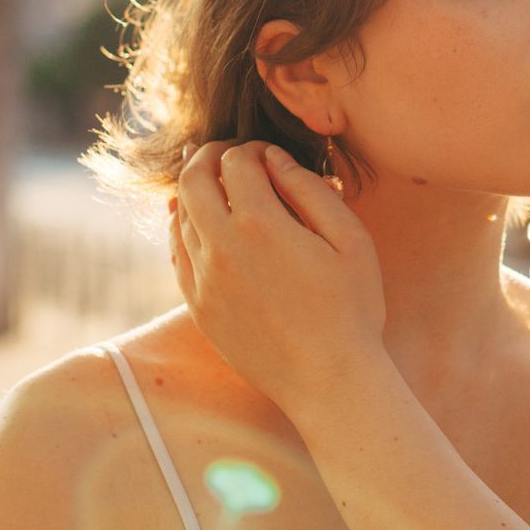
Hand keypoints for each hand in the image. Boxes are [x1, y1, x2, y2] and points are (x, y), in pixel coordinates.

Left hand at [168, 139, 388, 416]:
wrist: (327, 380)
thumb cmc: (352, 309)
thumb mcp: (351, 241)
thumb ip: (312, 191)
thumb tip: (275, 159)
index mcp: (261, 224)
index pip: (236, 162)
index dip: (252, 149)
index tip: (268, 156)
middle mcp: (221, 247)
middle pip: (193, 180)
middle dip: (209, 157)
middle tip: (228, 155)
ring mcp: (203, 279)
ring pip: (180, 215)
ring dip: (195, 191)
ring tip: (215, 183)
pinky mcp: (198, 306)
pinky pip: (177, 253)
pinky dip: (183, 228)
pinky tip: (199, 223)